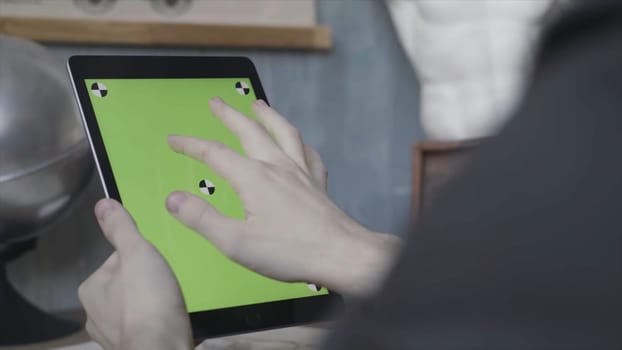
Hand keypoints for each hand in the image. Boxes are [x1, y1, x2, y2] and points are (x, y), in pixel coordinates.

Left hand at [79, 199, 192, 349]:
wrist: (162, 348)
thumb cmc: (147, 300)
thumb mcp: (137, 252)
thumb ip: (121, 229)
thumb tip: (103, 204)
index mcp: (92, 289)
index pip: (118, 261)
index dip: (141, 256)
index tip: (158, 260)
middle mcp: (96, 315)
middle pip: (129, 285)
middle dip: (149, 282)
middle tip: (170, 281)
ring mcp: (115, 336)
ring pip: (140, 309)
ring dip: (157, 305)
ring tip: (176, 301)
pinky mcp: (136, 348)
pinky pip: (151, 328)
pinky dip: (163, 323)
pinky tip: (177, 319)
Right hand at [166, 98, 400, 296]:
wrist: (341, 255)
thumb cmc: (291, 251)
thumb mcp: (235, 242)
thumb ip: (202, 218)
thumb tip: (174, 199)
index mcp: (254, 178)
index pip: (214, 153)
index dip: (191, 144)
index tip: (174, 140)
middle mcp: (278, 167)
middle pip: (250, 131)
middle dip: (230, 115)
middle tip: (216, 102)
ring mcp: (301, 172)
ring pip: (284, 133)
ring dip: (268, 116)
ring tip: (259, 104)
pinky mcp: (318, 184)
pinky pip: (309, 154)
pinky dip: (301, 144)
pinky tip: (301, 145)